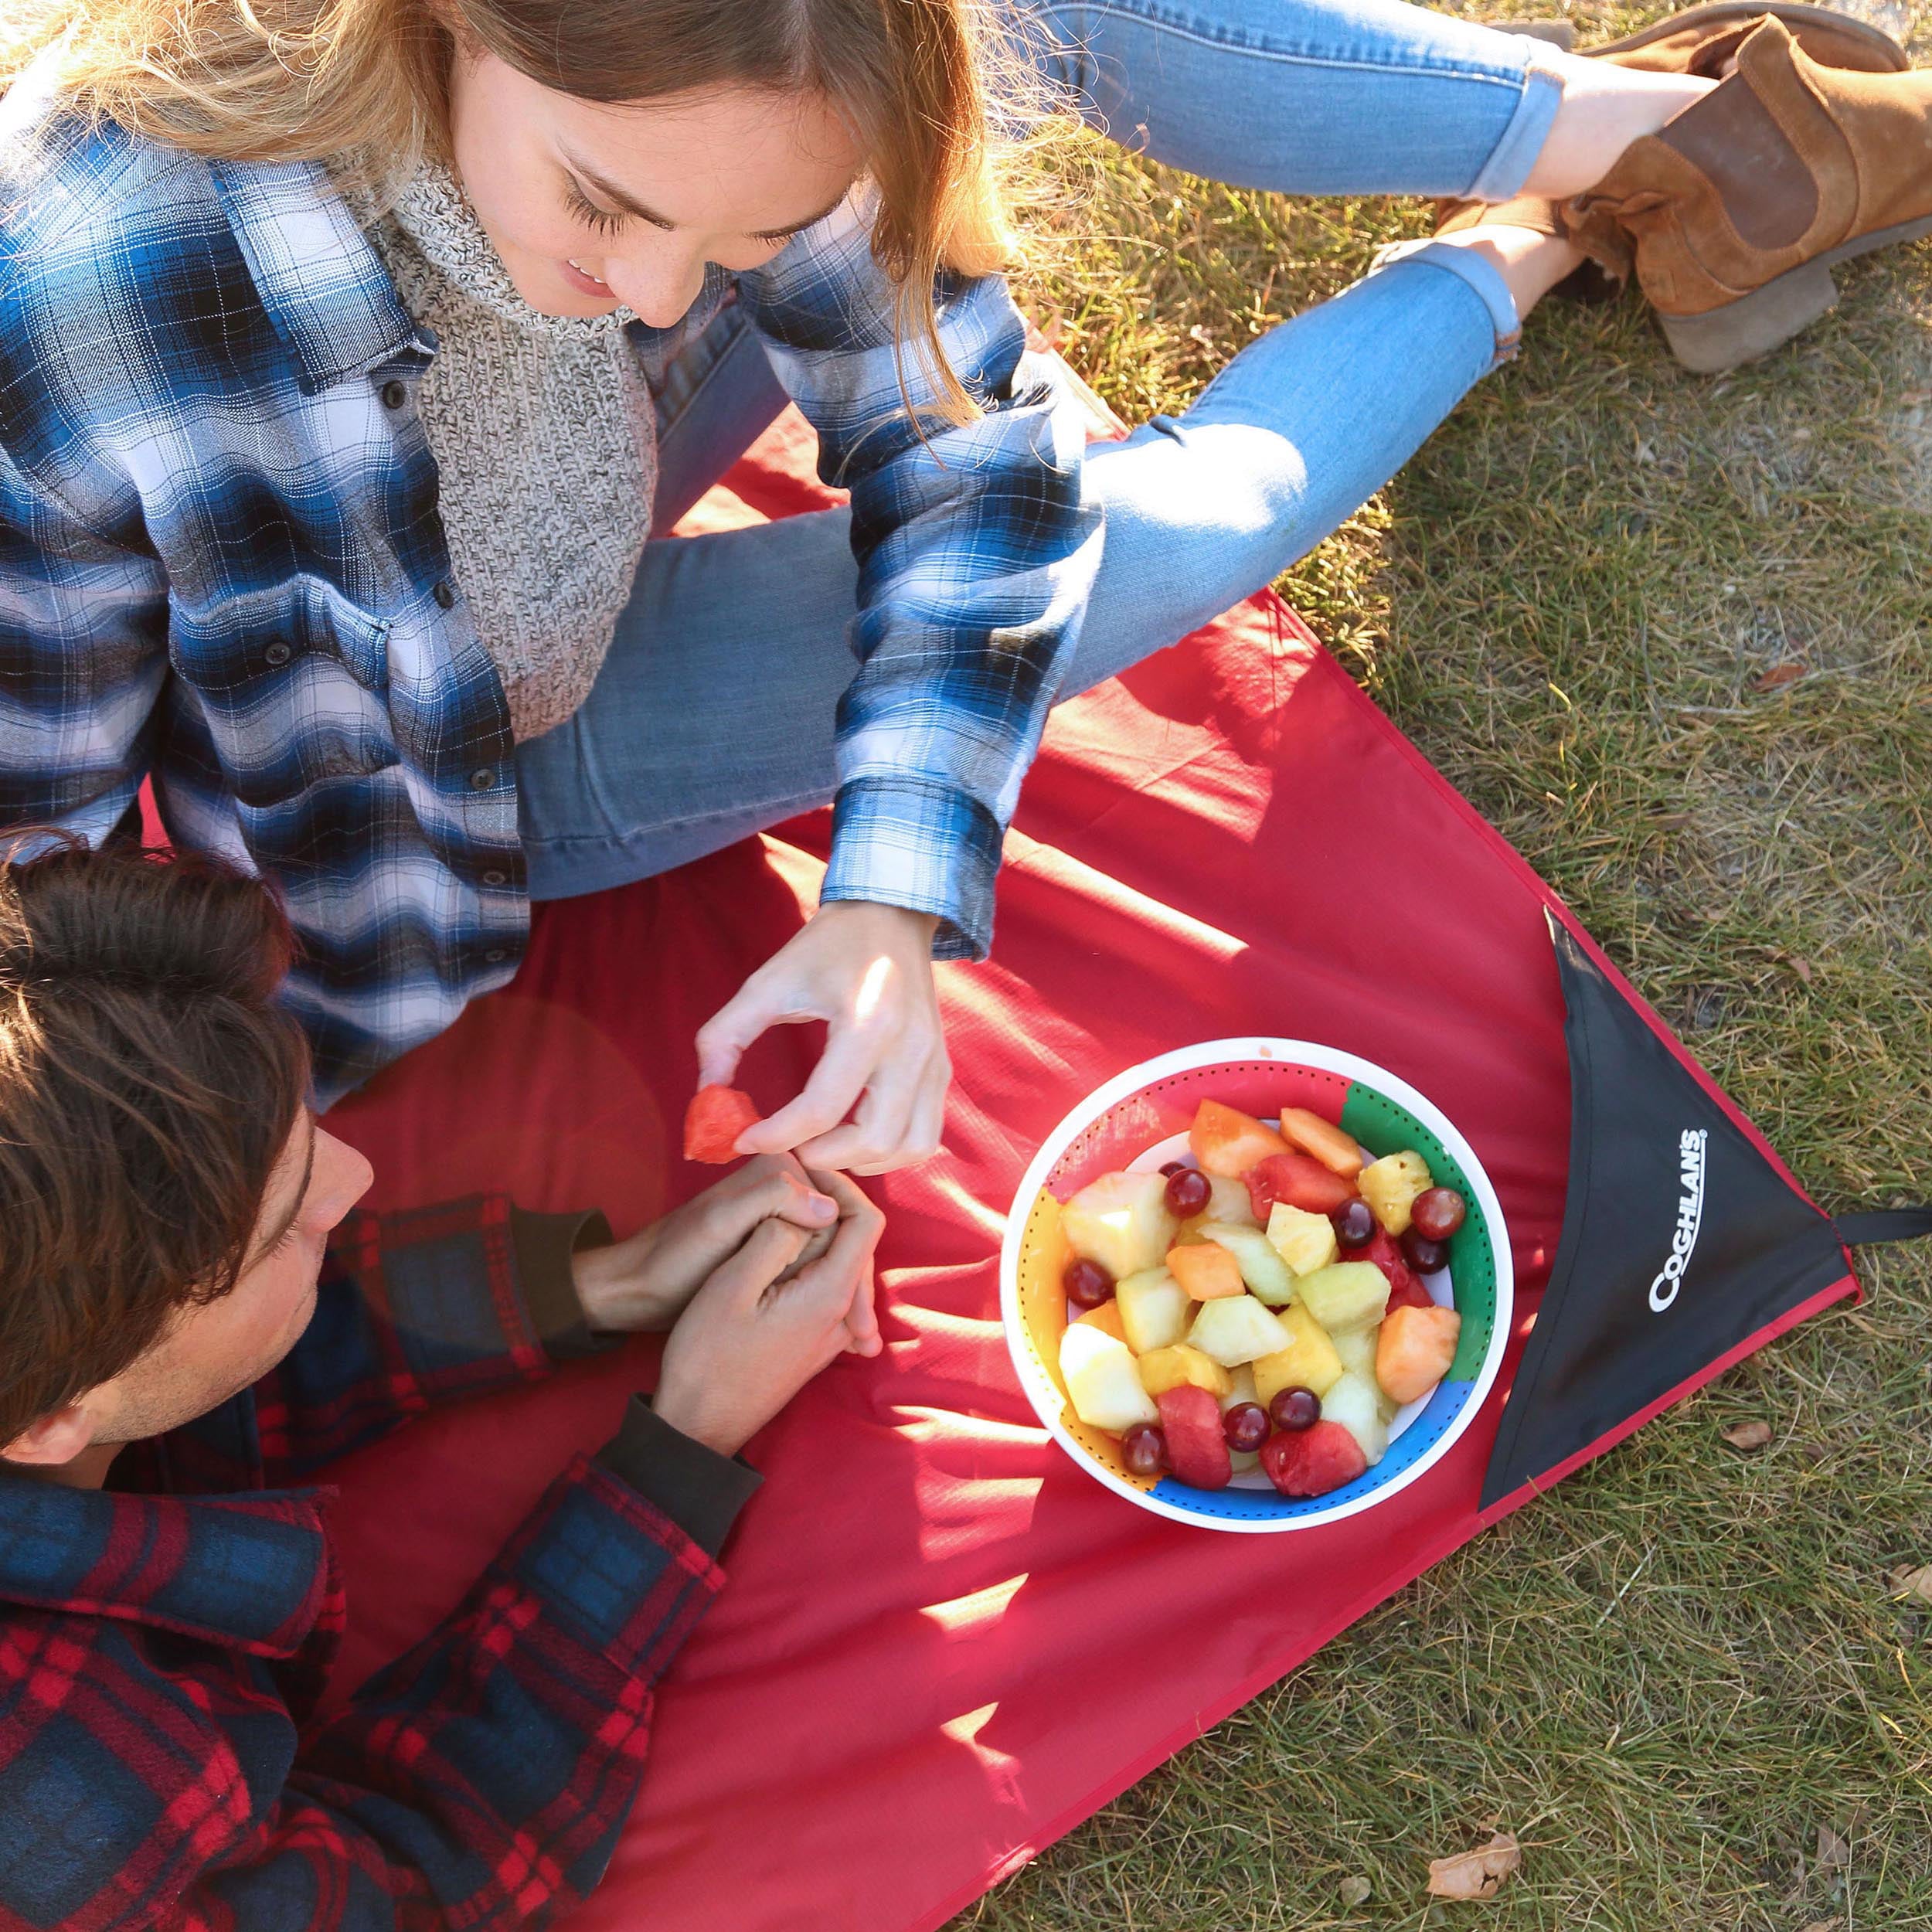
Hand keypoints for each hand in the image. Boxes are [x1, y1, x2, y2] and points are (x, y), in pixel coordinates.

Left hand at [571, 1155, 837, 1334]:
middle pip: (843, 1234)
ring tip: (859, 1345)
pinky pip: (815, 1265)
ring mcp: (780, 1217)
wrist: (638, 1288)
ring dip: (848, 1297)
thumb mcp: (718, 1226)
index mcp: (779, 1168)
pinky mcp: (771, 1243)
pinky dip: (828, 1297)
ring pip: (832, 1254)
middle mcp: (786, 1186)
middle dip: (858, 1285)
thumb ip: (770, 1201)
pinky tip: (839, 1335)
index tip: (863, 1310)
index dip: (859, 1258)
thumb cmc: (673, 1259)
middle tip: (865, 1341)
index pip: (844, 1204)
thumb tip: (830, 1209)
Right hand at [654, 1171, 886, 1456]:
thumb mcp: (730, 1286)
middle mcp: (844, 1315)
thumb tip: (810, 1204)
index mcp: (830, 1294)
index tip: (800, 1170)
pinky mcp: (816, 1342)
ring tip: (771, 1217)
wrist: (698, 1424)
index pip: (866, 1220)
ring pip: (842, 1262)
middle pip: (856, 1240)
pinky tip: (776, 1255)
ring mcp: (833, 1332)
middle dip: (825, 1206)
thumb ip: (775, 1237)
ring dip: (814, 1234)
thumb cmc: (706, 1357)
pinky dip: (809, 1261)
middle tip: (780, 1187)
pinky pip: (829, 1286)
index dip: (838, 1185)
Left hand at [695, 901, 949, 1174]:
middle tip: (787, 1144)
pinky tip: (853, 1136)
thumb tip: (706, 1097)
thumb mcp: (768, 981)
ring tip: (821, 1144)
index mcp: (867, 1023)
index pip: (823, 1107)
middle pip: (874, 1139)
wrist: (891, 914)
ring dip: (860, 1159)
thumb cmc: (828, 946)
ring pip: (908, 1147)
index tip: (743, 1138)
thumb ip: (726, 1036)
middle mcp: (911, 1049)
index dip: (776, 1135)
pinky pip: (924, 1135)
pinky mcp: (941, 1070)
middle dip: (822, 1155)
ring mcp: (934, 1062)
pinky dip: (889, 1151)